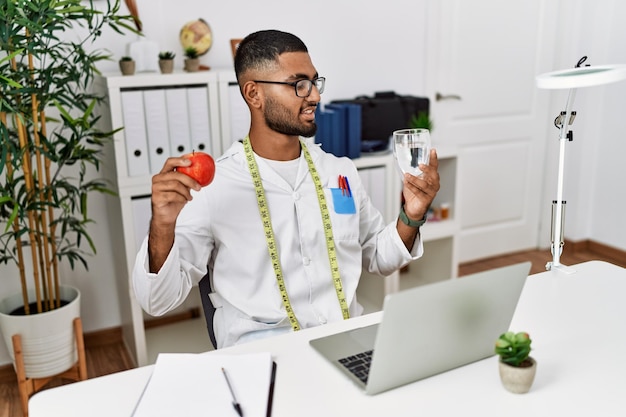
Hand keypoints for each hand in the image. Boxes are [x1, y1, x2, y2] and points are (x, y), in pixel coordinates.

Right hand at [148, 156, 200, 272]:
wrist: (167, 216)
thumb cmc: (173, 201)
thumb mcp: (183, 188)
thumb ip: (187, 179)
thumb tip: (201, 173)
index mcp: (164, 174)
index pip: (170, 162)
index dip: (179, 160)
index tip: (190, 162)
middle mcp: (158, 179)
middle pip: (176, 174)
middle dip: (190, 180)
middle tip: (198, 187)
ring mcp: (156, 188)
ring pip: (176, 185)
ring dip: (186, 192)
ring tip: (189, 197)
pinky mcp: (156, 197)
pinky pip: (173, 195)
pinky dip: (182, 198)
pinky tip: (184, 201)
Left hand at [401, 149, 439, 220]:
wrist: (412, 207)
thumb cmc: (414, 192)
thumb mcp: (411, 179)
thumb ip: (410, 171)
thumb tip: (402, 162)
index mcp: (431, 177)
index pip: (434, 166)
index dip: (433, 158)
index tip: (432, 151)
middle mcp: (434, 184)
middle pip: (433, 174)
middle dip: (427, 169)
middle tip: (420, 165)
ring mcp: (431, 192)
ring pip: (425, 184)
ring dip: (415, 179)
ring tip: (407, 176)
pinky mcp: (426, 199)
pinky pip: (419, 192)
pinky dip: (412, 187)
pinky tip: (406, 183)